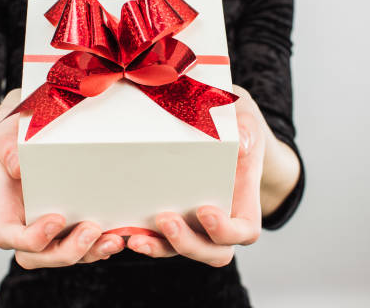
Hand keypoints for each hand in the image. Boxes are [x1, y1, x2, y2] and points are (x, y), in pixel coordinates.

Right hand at [0, 89, 124, 268]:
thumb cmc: (15, 133)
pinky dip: (103, 244)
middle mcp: (28, 222)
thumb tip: (17, 168)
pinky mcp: (75, 222)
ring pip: (67, 255)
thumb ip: (6, 146)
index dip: (30, 238)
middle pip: (38, 256)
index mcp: (7, 205)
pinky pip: (87, 245)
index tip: (56, 218)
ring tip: (114, 239)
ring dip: (91, 252)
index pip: (7, 236)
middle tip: (91, 229)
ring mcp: (53, 227)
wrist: (32, 129)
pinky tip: (119, 235)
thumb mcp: (5, 131)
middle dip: (67, 251)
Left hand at [126, 85, 265, 266]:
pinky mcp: (169, 214)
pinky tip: (123, 232)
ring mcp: (193, 220)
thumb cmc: (234, 121)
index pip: (244, 231)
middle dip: (188, 243)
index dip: (226, 231)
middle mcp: (220, 217)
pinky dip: (142, 238)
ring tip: (136, 238)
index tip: (204, 210)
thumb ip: (246, 129)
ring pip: (180, 249)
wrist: (214, 118)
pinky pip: (157, 237)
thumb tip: (242, 144)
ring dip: (159, 247)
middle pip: (213, 252)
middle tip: (165, 219)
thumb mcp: (244, 117)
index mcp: (243, 199)